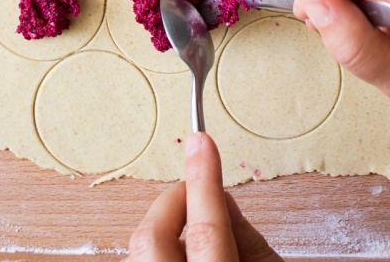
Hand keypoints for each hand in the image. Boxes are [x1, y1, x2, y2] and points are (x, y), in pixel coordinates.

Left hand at [128, 132, 281, 261]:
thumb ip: (250, 241)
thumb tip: (221, 197)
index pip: (205, 230)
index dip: (203, 179)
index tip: (202, 141)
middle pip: (153, 235)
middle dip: (172, 202)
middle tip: (197, 190)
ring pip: (139, 249)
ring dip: (167, 233)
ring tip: (198, 240)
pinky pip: (138, 261)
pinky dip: (159, 252)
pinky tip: (184, 257)